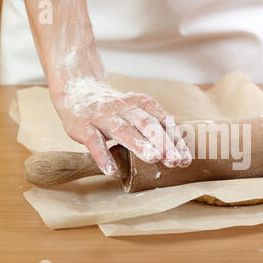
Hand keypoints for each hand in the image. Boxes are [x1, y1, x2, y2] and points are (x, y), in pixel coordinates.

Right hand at [51, 77, 191, 175]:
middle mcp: (125, 108)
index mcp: (142, 104)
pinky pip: (94, 142)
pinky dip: (102, 156)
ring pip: (124, 130)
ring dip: (139, 144)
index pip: (163, 122)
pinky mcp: (84, 126)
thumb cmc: (115, 109)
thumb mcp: (137, 112)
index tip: (185, 160)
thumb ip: (155, 128)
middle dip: (163, 142)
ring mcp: (104, 116)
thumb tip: (179, 152)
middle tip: (174, 161)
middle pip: (147, 124)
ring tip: (153, 158)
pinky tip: (111, 170)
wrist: (77, 91)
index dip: (175, 141)